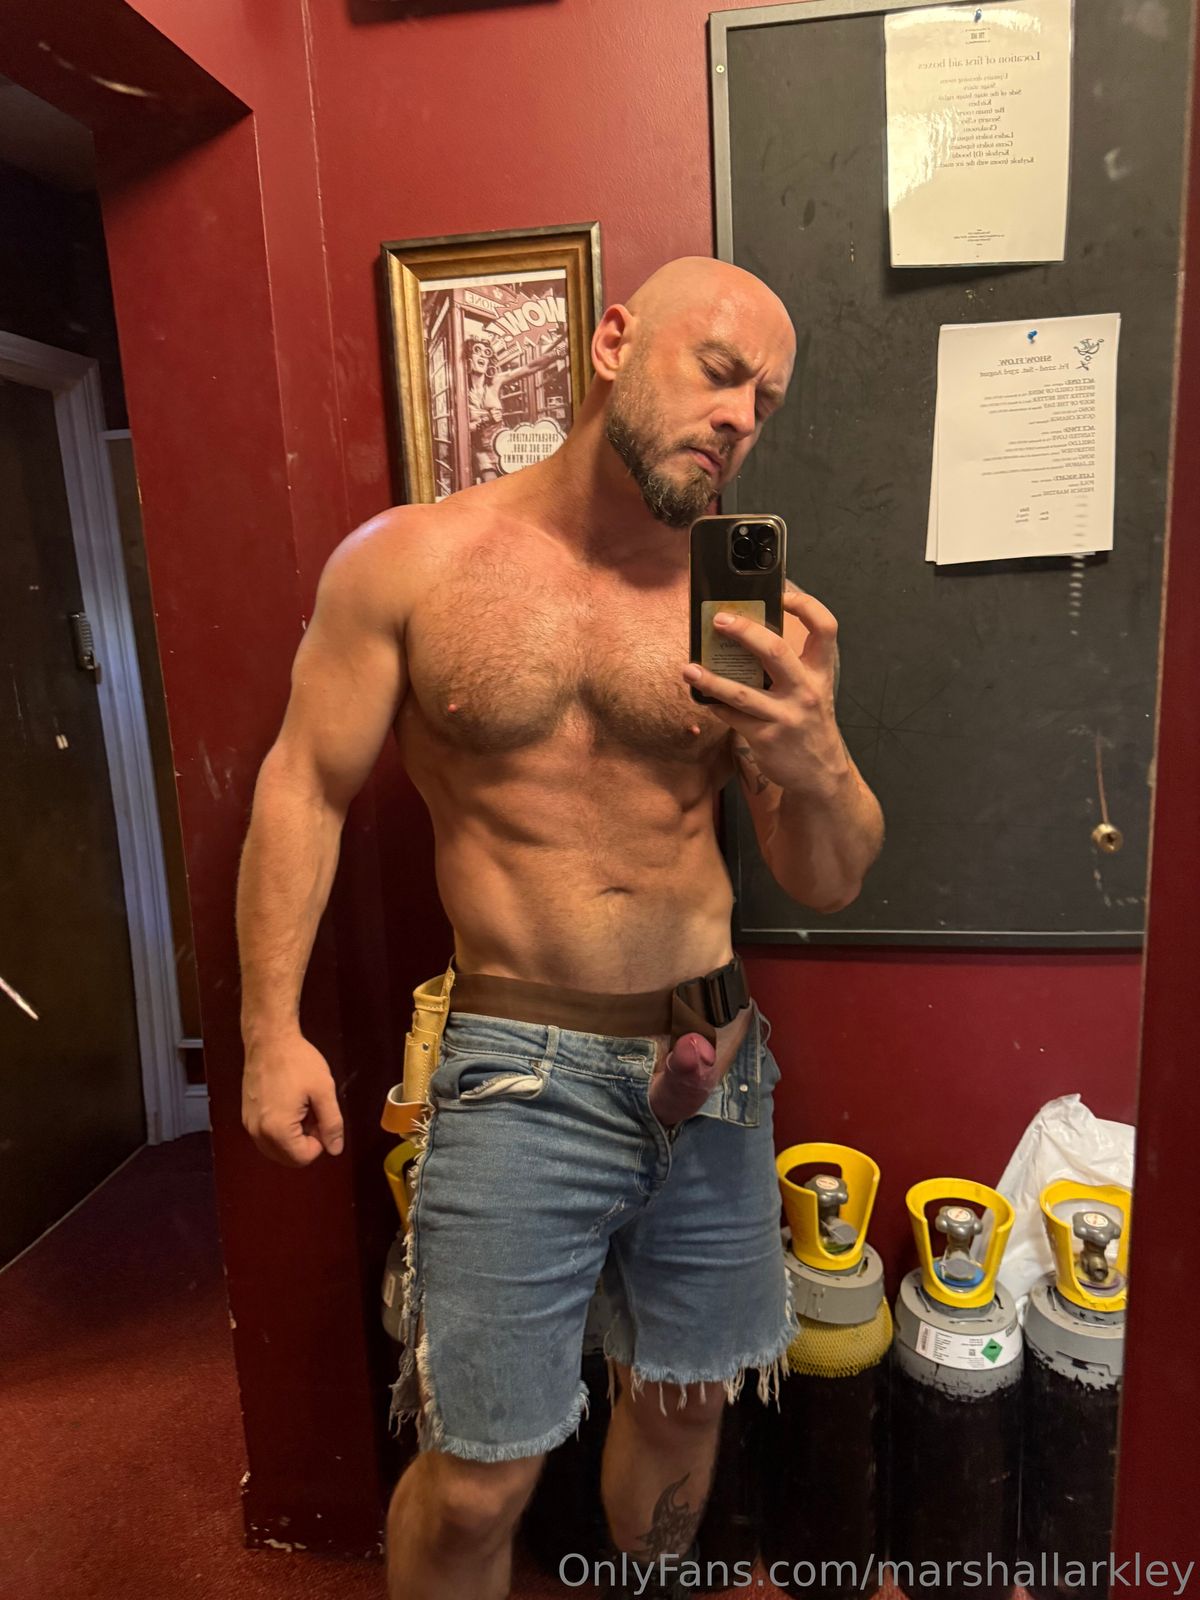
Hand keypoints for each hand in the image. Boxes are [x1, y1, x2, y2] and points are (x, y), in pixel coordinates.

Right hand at [242, 1033, 343, 1166]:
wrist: (269, 1040)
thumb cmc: (298, 1062)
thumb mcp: (324, 1091)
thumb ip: (332, 1123)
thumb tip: (335, 1150)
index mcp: (277, 1130)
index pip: (303, 1158)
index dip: (320, 1142)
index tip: (322, 1118)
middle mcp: (258, 1133)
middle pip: (287, 1158)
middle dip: (305, 1142)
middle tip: (313, 1113)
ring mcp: (249, 1124)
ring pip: (276, 1149)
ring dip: (293, 1137)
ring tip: (302, 1108)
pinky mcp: (247, 1116)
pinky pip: (266, 1136)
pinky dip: (280, 1130)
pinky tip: (289, 1105)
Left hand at [682, 583, 848, 797]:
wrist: (820, 773)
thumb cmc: (809, 724)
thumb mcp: (812, 691)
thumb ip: (789, 667)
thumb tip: (746, 638)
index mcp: (819, 672)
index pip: (825, 627)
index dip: (806, 605)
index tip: (781, 595)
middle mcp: (806, 691)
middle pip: (776, 650)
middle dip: (744, 631)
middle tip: (719, 620)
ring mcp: (785, 716)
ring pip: (742, 692)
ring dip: (711, 679)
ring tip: (689, 668)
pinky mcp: (765, 738)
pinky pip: (732, 717)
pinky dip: (714, 705)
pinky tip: (701, 697)